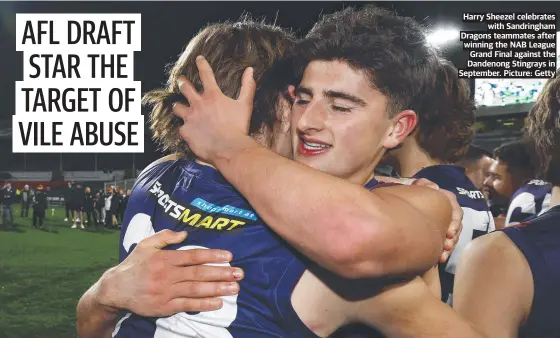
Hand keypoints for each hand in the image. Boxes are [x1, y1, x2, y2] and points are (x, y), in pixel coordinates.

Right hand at [98, 229, 243, 316]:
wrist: (116, 289)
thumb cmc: (134, 264)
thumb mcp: (146, 244)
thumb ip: (165, 236)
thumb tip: (185, 233)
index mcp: (165, 259)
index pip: (193, 256)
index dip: (212, 256)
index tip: (229, 256)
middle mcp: (167, 275)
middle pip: (199, 274)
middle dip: (221, 273)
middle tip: (239, 273)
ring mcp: (166, 292)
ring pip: (196, 290)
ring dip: (217, 289)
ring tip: (235, 288)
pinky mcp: (165, 307)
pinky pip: (188, 305)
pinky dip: (204, 304)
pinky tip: (218, 303)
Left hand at [172, 55, 256, 164]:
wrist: (229, 148)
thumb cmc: (238, 126)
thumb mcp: (245, 105)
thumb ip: (247, 86)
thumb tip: (250, 70)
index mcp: (213, 96)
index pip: (205, 74)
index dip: (201, 64)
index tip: (198, 59)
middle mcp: (198, 104)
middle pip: (185, 88)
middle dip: (182, 82)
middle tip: (181, 80)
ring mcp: (190, 118)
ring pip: (178, 107)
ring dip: (178, 106)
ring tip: (178, 107)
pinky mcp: (186, 131)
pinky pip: (181, 128)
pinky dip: (185, 128)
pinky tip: (187, 131)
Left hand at [412, 178, 462, 263]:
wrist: (403, 210)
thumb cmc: (415, 195)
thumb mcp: (418, 187)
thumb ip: (424, 184)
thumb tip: (433, 186)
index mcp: (446, 200)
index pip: (456, 212)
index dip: (454, 222)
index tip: (448, 232)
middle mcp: (448, 213)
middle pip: (456, 227)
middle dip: (453, 237)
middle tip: (446, 245)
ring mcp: (445, 225)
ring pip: (452, 238)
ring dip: (449, 247)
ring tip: (442, 255)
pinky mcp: (440, 236)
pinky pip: (446, 245)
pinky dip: (444, 252)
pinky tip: (440, 259)